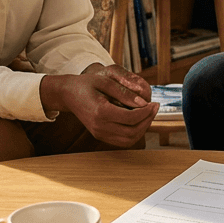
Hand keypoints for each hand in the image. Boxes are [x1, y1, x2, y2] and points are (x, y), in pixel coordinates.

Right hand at [41, 68, 156, 147]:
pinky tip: (138, 120)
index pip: (131, 118)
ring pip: (129, 140)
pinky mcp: (100, 136)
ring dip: (142, 129)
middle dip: (147, 120)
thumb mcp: (106, 81)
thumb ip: (124, 93)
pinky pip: (122, 141)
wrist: (68, 94)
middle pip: (132, 132)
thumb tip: (143, 103)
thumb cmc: (86, 84)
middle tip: (154, 108)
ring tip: (148, 114)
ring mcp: (99, 133)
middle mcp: (100, 127)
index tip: (154, 103)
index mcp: (101, 112)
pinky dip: (134, 133)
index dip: (146, 112)